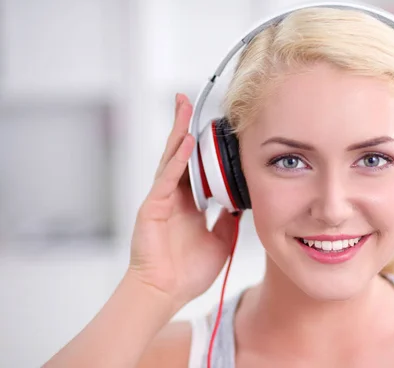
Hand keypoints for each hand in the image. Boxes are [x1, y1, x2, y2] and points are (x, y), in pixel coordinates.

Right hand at [127, 93, 239, 311]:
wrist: (166, 293)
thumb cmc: (188, 272)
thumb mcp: (220, 241)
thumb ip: (227, 221)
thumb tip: (241, 204)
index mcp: (189, 203)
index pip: (196, 166)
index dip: (203, 146)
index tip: (213, 127)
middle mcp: (174, 196)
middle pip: (179, 154)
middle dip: (184, 126)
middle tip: (187, 100)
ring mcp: (161, 199)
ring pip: (170, 158)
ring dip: (177, 131)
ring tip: (183, 107)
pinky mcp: (152, 208)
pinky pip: (166, 179)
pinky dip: (177, 161)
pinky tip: (186, 143)